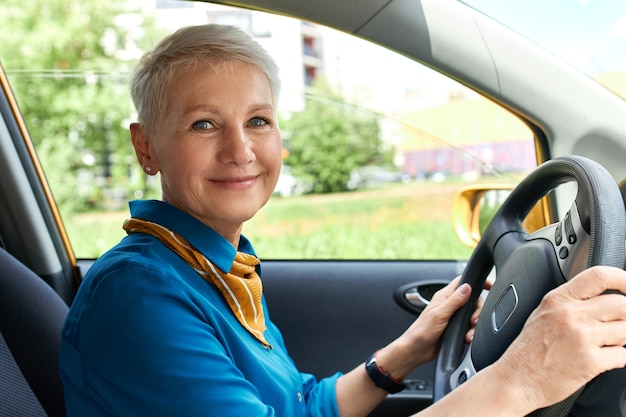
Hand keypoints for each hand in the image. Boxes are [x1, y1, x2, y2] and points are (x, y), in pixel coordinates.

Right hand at [492, 266, 625, 410]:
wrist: (516, 379)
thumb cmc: (528, 351)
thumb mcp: (542, 314)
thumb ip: (569, 302)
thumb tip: (601, 298)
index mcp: (557, 299)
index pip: (599, 276)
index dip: (623, 278)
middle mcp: (570, 314)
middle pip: (621, 304)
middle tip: (618, 324)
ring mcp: (582, 337)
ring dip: (621, 339)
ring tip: (604, 345)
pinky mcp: (591, 361)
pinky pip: (623, 355)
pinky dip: (617, 358)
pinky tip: (601, 360)